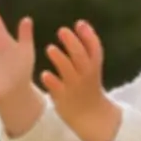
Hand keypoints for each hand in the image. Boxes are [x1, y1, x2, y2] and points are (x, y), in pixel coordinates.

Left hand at [41, 21, 120, 140]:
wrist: (90, 117)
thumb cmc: (88, 85)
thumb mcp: (92, 67)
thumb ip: (87, 47)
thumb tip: (81, 23)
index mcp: (94, 67)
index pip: (95, 49)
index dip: (89, 36)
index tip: (79, 23)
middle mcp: (85, 75)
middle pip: (81, 57)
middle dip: (73, 43)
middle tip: (62, 30)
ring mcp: (74, 87)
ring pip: (68, 71)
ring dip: (60, 59)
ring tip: (50, 48)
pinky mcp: (63, 98)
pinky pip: (57, 89)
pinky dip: (52, 81)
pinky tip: (44, 75)